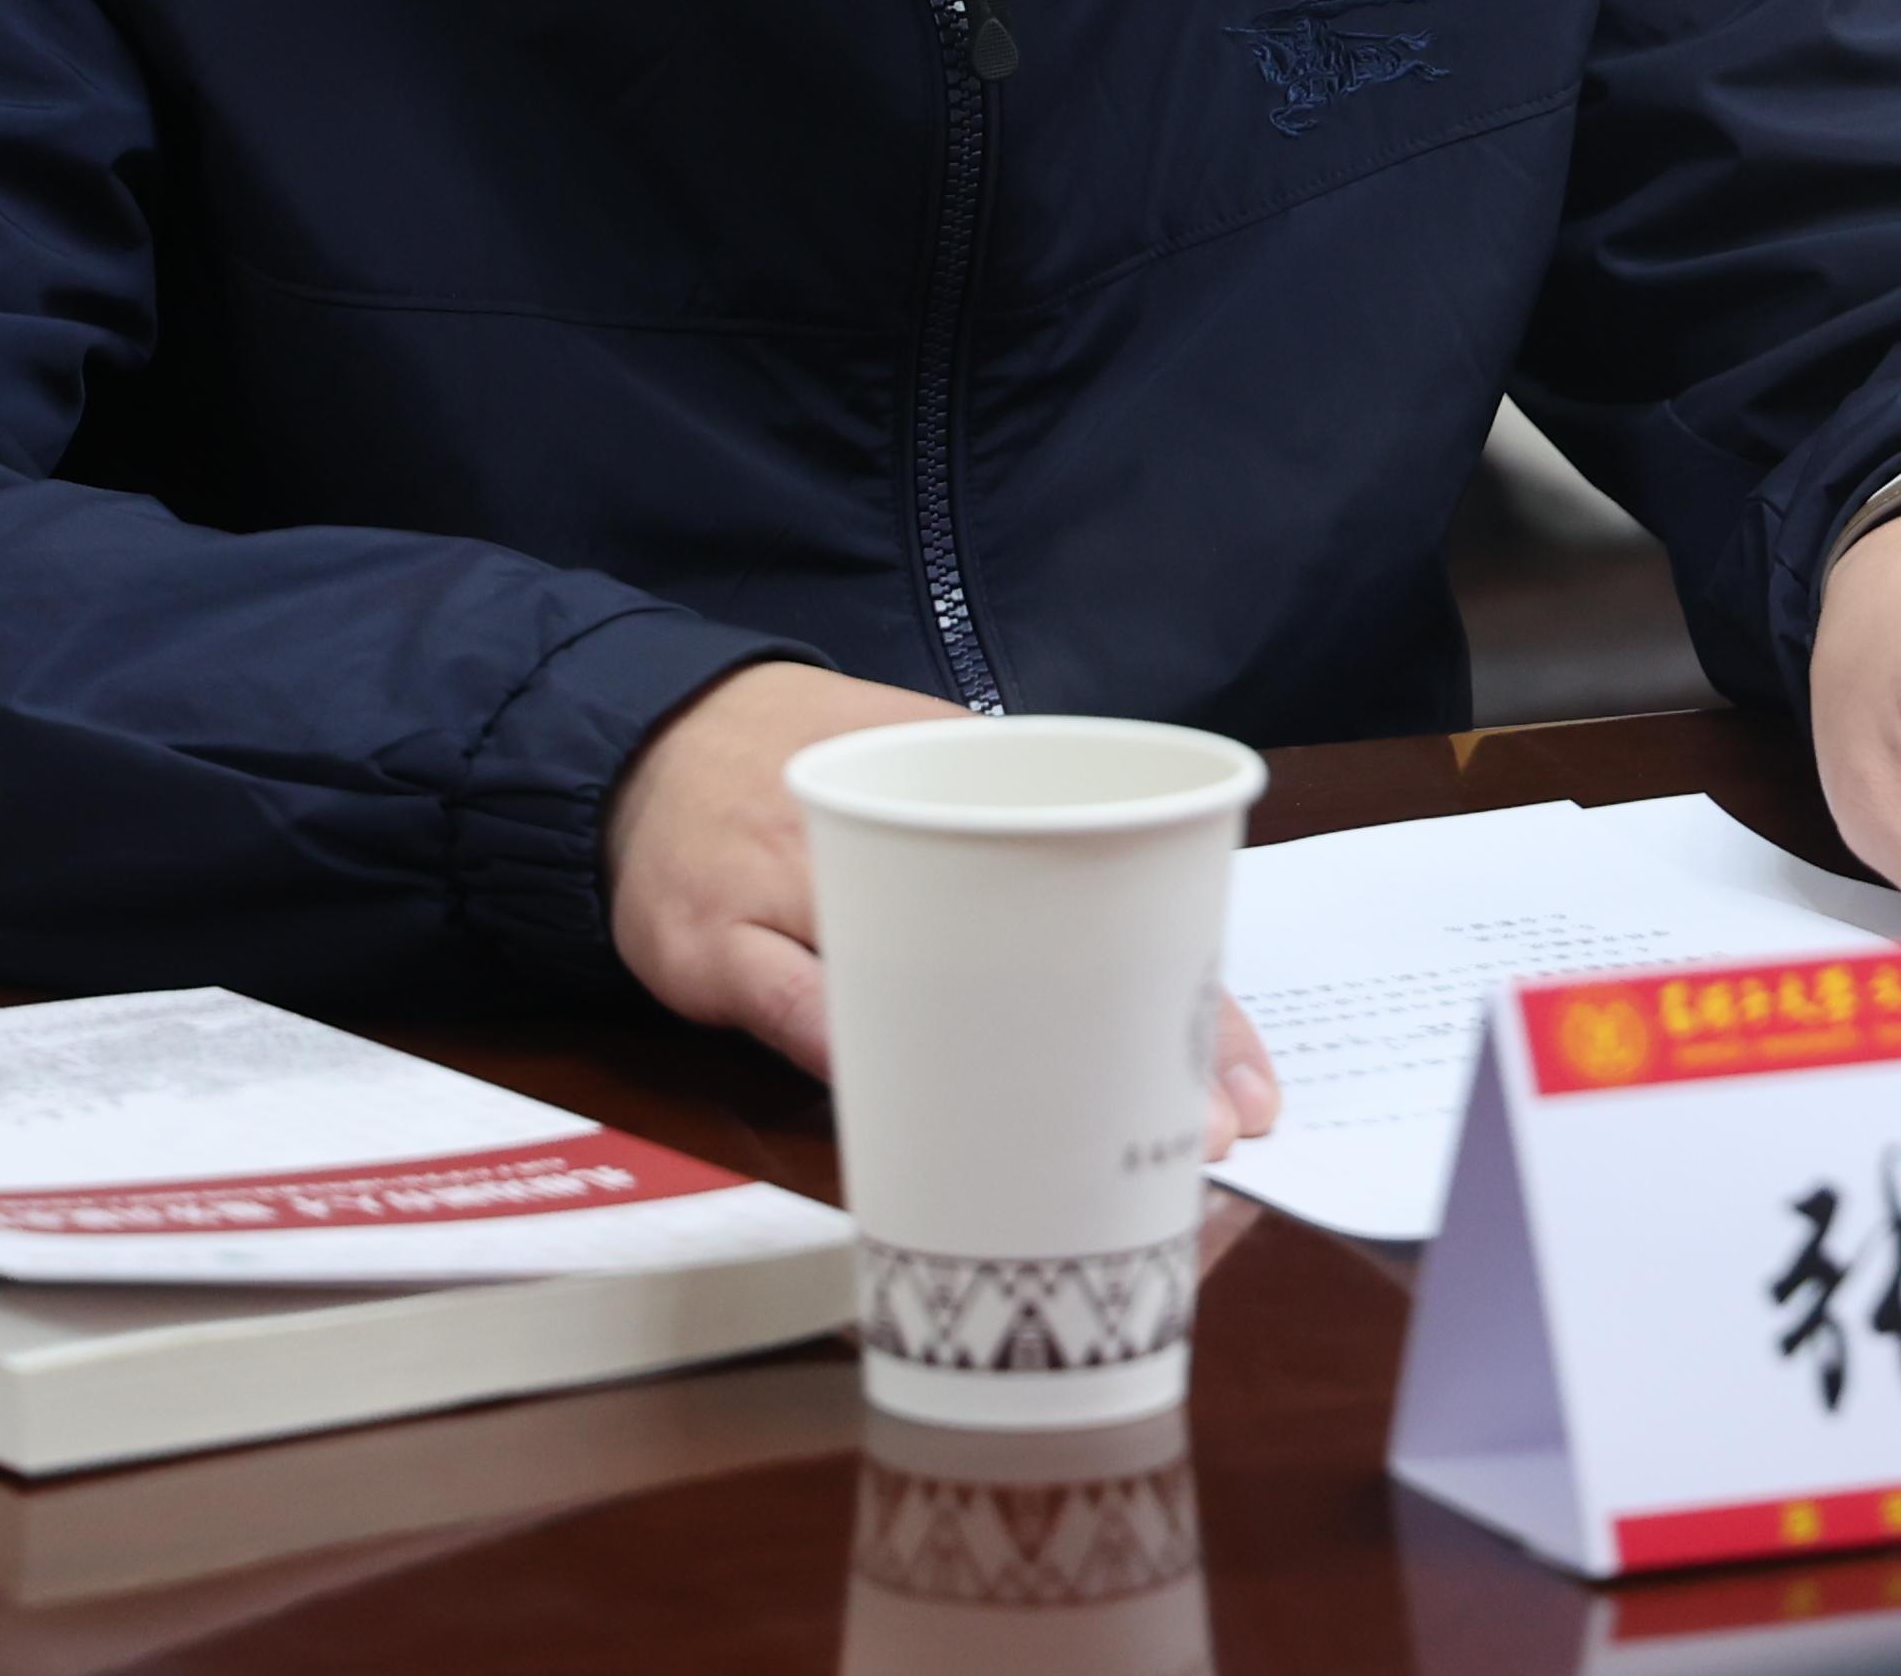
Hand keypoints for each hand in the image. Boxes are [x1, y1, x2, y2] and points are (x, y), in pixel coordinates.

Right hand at [605, 661, 1284, 1155]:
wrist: (649, 738)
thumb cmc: (812, 765)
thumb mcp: (934, 770)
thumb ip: (1025, 858)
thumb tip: (1153, 964)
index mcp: (974, 785)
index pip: (1114, 896)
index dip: (1192, 1002)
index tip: (1251, 1092)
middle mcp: (895, 832)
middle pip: (1040, 953)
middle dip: (1128, 1056)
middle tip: (1202, 1141)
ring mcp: (796, 889)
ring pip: (924, 996)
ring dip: (1011, 1089)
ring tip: (1090, 1162)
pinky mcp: (715, 943)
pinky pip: (792, 1007)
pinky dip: (852, 1053)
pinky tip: (904, 1110)